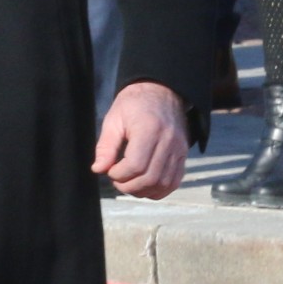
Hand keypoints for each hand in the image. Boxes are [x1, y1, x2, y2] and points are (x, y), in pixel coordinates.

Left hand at [93, 82, 188, 199]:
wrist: (160, 92)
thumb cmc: (133, 104)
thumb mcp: (113, 119)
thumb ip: (105, 146)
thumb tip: (98, 169)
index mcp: (149, 128)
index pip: (135, 165)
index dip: (119, 174)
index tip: (110, 170)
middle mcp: (168, 140)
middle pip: (150, 178)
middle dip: (128, 186)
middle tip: (117, 180)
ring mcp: (179, 149)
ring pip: (163, 183)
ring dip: (143, 191)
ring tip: (128, 183)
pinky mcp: (183, 155)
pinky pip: (174, 182)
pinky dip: (158, 190)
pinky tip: (144, 186)